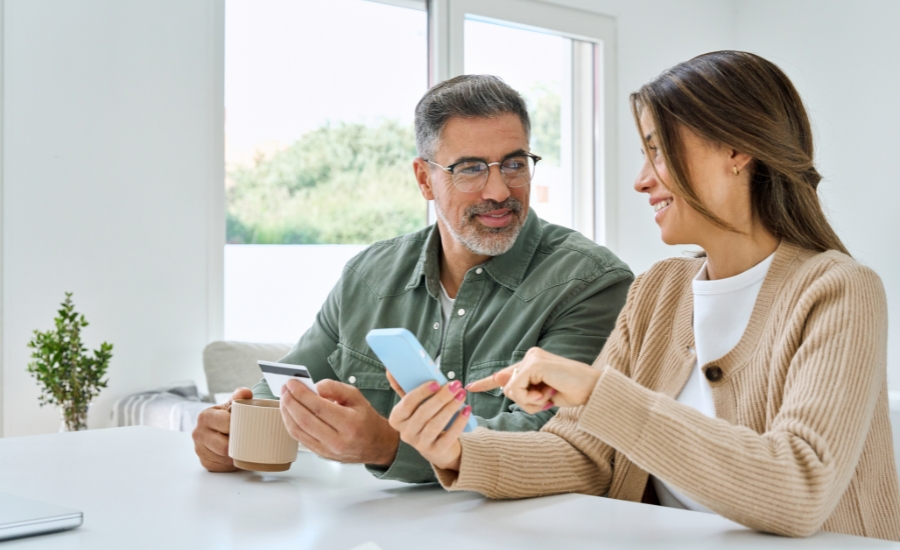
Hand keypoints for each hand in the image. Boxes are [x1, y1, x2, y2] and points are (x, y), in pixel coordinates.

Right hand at [192, 387, 252, 471]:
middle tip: (250, 440)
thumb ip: (239, 396)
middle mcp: (198, 433)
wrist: (219, 429)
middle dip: (239, 443)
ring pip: (224, 457)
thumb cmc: (228, 416)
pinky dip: (231, 463)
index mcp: (205, 416)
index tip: (249, 426)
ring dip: (236, 455)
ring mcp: (199, 449)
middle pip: (223, 445)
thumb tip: (245, 393)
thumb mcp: (232, 405)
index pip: (225, 423)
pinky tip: (236, 455)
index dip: (239, 426)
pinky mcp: (205, 462)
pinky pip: (222, 467)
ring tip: (244, 447)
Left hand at [279, 379, 399, 466]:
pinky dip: (291, 424)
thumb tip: (314, 387)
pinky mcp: (321, 454)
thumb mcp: (357, 397)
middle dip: (290, 402)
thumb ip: (335, 388)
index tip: (292, 383)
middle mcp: (338, 440)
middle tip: (284, 389)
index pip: (319, 408)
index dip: (302, 394)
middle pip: (305, 420)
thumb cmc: (366, 419)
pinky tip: (289, 413)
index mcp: (350, 424)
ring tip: (284, 399)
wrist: (376, 445)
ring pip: (299, 431)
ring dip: (287, 413)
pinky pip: (300, 439)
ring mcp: (328, 450)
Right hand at [387, 372, 470, 471]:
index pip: (406, 404)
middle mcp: (405, 434)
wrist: (436, 447)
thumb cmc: (423, 419)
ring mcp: (420, 445)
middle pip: (423, 414)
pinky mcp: (436, 451)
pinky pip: (448, 436)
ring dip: (450, 408)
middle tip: (455, 385)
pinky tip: (466, 410)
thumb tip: (391, 370)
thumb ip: (403, 387)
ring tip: (461, 395)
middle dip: (441, 398)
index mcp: (396, 419)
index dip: (421, 392)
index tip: (436, 382)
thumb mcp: (413, 405)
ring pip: (435, 425)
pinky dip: (459, 422)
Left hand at [465, 347, 600, 412]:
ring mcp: (532, 358)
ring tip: (548, 395)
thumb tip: (505, 388)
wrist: (592, 390)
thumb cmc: (572, 393)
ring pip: (511, 390)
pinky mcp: (534, 364)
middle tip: (546, 399)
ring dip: (529, 401)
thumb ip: (526, 392)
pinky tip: (546, 393)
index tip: (470, 387)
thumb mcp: (544, 395)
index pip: (505, 374)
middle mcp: (530, 357)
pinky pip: (517, 389)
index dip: (486, 382)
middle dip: (525, 402)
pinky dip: (530, 398)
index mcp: (532, 364)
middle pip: (508, 388)